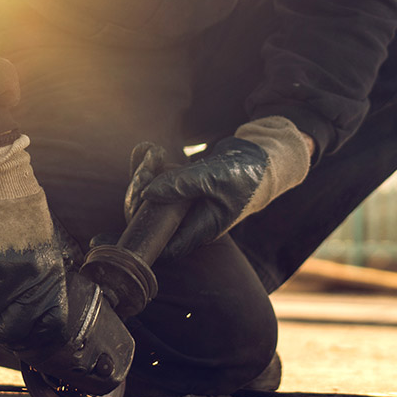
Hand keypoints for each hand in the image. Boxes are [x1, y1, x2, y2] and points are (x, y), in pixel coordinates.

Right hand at [0, 135, 68, 350]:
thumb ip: (36, 275)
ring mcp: (0, 273)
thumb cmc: (15, 205)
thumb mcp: (41, 242)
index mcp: (50, 273)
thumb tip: (22, 310)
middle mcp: (29, 278)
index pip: (48, 325)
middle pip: (7, 330)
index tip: (10, 334)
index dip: (27, 336)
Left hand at [131, 117, 312, 259]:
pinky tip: (148, 149)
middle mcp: (193, 219)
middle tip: (141, 174)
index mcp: (202, 228)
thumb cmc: (249, 173)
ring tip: (148, 155)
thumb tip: (146, 193)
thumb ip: (182, 185)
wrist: (267, 157)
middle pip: (155, 218)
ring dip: (146, 176)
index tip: (129, 218)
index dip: (144, 239)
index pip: (166, 246)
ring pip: (155, 196)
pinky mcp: (187, 185)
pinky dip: (154, 165)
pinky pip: (163, 179)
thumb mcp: (216, 177)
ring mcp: (189, 202)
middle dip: (141, 198)